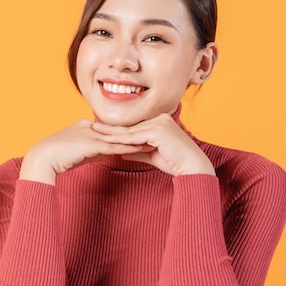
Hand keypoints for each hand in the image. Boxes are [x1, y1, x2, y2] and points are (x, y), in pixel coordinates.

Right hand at [20, 118, 148, 184]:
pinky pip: (113, 146)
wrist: (42, 159)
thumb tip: (109, 153)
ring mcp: (90, 134)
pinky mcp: (90, 144)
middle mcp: (89, 126)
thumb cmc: (56, 158)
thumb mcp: (79, 153)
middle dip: (136, 133)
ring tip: (152, 142)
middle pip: (117, 130)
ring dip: (135, 139)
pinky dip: (128, 147)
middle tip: (154, 135)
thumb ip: (94, 151)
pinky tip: (140, 149)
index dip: (127, 133)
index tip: (142, 135)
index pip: (110, 129)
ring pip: (117, 137)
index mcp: (85, 126)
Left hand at [92, 113, 214, 176]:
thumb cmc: (175, 162)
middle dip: (111, 129)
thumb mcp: (151, 155)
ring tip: (95, 132)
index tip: (102, 131)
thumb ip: (137, 151)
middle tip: (93, 127)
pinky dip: (120, 140)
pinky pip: (135, 137)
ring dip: (112, 133)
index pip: (134, 127)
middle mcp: (160, 118)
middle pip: (131, 127)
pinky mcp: (159, 130)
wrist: (192, 167)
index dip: (118, 130)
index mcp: (160, 121)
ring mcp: (160, 123)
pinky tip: (108, 140)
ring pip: (131, 131)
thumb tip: (121, 152)